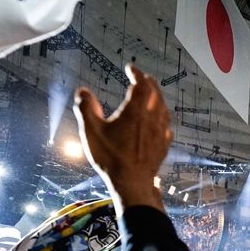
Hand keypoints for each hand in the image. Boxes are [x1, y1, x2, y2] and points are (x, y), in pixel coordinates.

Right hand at [72, 64, 171, 211]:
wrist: (132, 183)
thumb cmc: (111, 157)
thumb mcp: (91, 132)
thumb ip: (86, 109)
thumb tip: (82, 91)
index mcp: (135, 112)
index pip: (141, 85)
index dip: (136, 74)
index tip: (130, 68)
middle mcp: (151, 119)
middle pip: (156, 95)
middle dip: (150, 83)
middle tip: (143, 78)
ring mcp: (160, 133)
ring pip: (164, 110)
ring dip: (158, 99)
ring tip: (152, 96)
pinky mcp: (163, 147)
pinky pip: (166, 128)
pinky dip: (163, 119)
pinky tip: (160, 123)